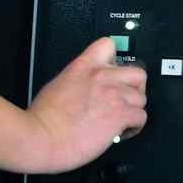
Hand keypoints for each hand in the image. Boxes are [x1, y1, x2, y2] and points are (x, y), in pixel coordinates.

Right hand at [24, 37, 148, 173]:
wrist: (41, 137)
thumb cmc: (43, 118)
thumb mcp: (58, 85)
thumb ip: (78, 81)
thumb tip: (86, 90)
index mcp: (83, 66)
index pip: (108, 45)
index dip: (115, 60)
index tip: (113, 74)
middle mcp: (102, 77)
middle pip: (138, 74)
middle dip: (134, 88)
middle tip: (124, 101)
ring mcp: (114, 94)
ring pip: (141, 98)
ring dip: (133, 110)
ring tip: (120, 120)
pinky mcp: (121, 114)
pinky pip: (141, 117)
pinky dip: (134, 126)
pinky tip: (121, 132)